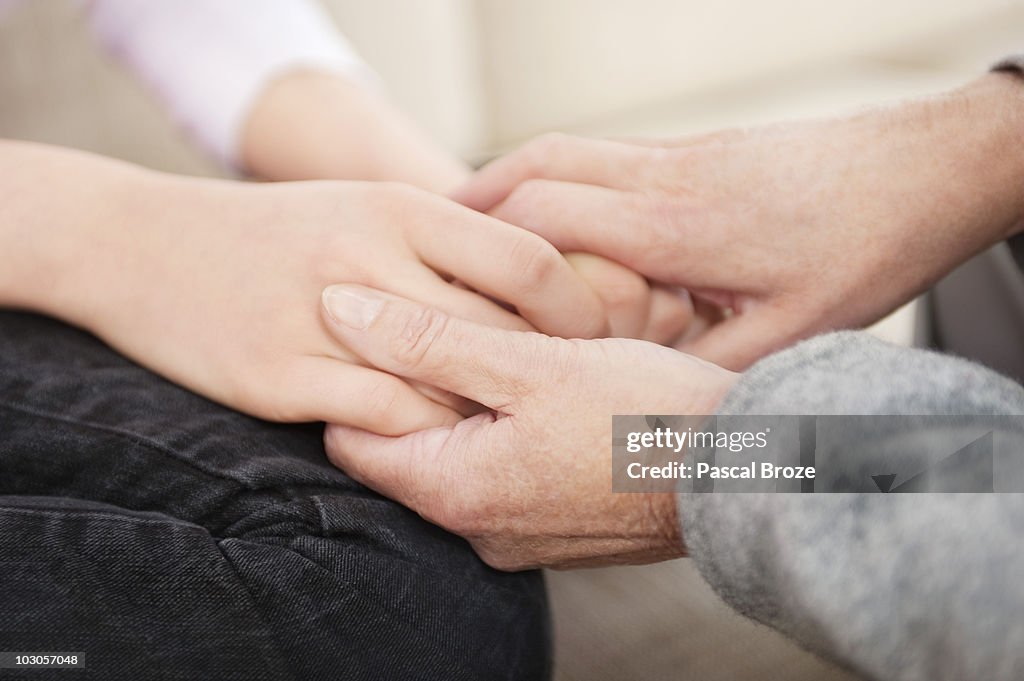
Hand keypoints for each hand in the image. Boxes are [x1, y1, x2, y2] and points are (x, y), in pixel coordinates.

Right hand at [58, 175, 618, 433]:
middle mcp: (368, 256)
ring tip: (503, 425)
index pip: (530, 260)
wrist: (145, 247)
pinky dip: (421, 436)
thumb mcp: (367, 208)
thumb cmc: (279, 233)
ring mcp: (320, 318)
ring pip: (446, 383)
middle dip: (542, 370)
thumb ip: (447, 242)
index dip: (579, 309)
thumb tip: (540, 280)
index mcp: (401, 207)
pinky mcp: (279, 375)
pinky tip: (429, 439)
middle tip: (562, 399)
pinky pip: (384, 421)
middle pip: (496, 329)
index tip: (593, 341)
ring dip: (481, 410)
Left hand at [319, 284, 737, 569]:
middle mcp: (478, 530)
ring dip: (468, 407)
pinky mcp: (558, 529)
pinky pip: (505, 475)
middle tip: (447, 324)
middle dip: (417, 388)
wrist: (747, 473)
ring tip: (503, 349)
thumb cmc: (645, 414)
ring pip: (460, 458)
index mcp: (456, 492)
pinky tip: (544, 391)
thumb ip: (429, 338)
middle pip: (407, 448)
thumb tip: (337, 306)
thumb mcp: (531, 363)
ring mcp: (521, 535)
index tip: (386, 325)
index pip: (351, 438)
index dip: (359, 375)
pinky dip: (507, 432)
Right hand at [453, 74, 1023, 368]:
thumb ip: (701, 372)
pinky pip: (596, 156)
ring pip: (558, 152)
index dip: (481, 255)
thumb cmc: (862, 248)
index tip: (441, 286)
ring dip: (503, 186)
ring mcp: (673, 158)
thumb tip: (635, 407)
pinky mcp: (688, 152)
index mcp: (674, 230)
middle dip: (469, 212)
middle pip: (531, 172)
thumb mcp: (785, 339)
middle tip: (423, 255)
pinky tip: (546, 220)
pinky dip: (551, 180)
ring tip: (462, 233)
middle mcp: (660, 182)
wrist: (920, 171)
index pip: (544, 221)